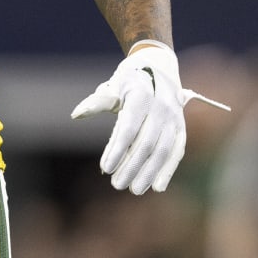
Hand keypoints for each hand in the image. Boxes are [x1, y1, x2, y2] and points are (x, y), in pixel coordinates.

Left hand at [71, 40, 228, 193]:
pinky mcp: (181, 127)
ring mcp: (173, 118)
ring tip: (135, 189)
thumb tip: (76, 114)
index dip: (117, 149)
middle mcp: (161, 107)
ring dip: (149, 172)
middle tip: (116, 184)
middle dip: (131, 166)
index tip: (105, 168)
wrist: (159, 68)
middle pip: (146, 143)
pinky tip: (158, 187)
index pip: (128, 127)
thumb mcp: (113, 86)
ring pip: (163, 150)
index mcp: (141, 94)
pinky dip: (168, 169)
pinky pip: (177, 151)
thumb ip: (97, 102)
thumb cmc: (129, 79)